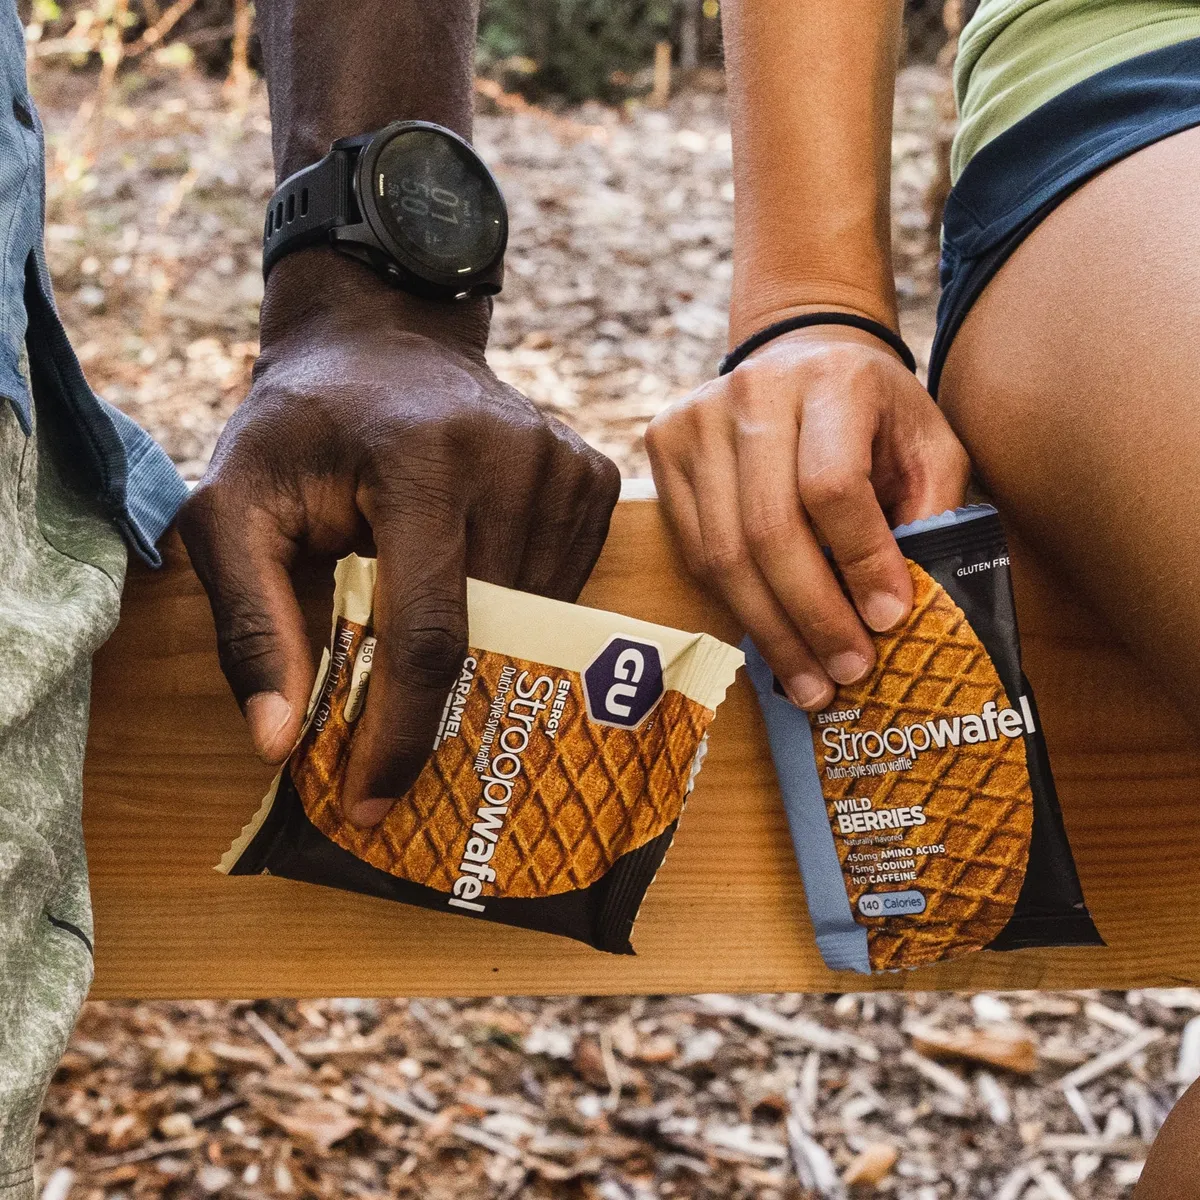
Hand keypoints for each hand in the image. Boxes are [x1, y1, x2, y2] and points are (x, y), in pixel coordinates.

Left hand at [179, 251, 619, 825]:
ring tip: (429, 646)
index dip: (401, 732)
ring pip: (535, 619)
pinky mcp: (590, 475)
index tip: (371, 803)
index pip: (427, 632)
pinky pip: (565, 586)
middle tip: (391, 741)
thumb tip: (280, 743)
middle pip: (490, 634)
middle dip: (439, 704)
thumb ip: (247, 621)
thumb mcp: (233, 508)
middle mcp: (512, 459)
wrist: (380, 342)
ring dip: (482, 652)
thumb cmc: (298, 432)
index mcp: (420, 462)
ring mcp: (563, 464)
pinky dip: (519, 611)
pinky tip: (474, 582)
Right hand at [646, 325, 968, 708]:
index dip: (860, 561)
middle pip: (769, 529)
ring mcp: (698, 418)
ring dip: (771, 630)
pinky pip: (696, 549)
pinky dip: (736, 603)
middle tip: (845, 673)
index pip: (833, 486)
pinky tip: (773, 634)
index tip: (888, 619)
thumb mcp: (928, 445)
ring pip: (724, 552)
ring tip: (810, 680)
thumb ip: (929, 514)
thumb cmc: (874, 413)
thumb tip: (900, 610)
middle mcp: (754, 391)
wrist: (799, 354)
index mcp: (833, 379)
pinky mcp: (664, 444)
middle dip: (812, 617)